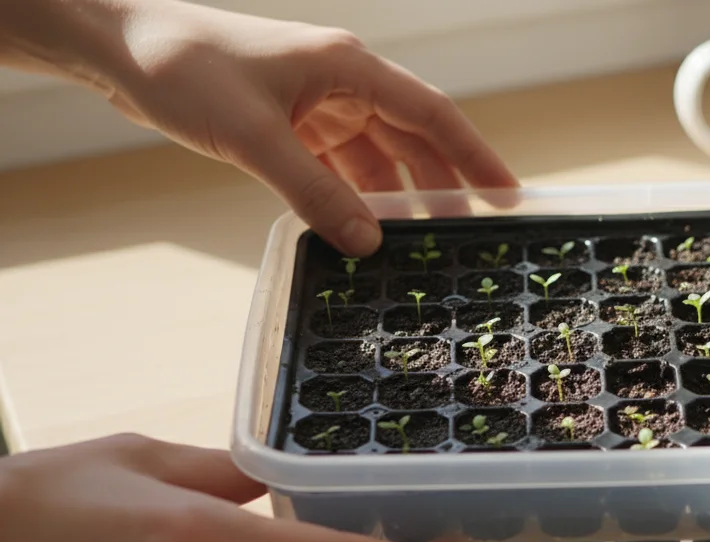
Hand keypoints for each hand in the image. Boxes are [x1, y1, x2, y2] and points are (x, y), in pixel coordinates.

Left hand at [102, 0, 517, 255]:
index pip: (431, 115)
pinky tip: (361, 228)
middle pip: (411, 138)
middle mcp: (342, 81)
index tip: (509, 195)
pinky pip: (338, 163)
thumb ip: (315, 193)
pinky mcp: (289, 120)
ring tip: (419, 242)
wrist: (120, 46)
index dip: (475, 156)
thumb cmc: (184, 70)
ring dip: (395, 195)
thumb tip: (367, 246)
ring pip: (375, 155)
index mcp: (349, 68)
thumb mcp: (254, 139)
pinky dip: (352, 195)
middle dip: (441, 185)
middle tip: (470, 234)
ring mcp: (316, 101)